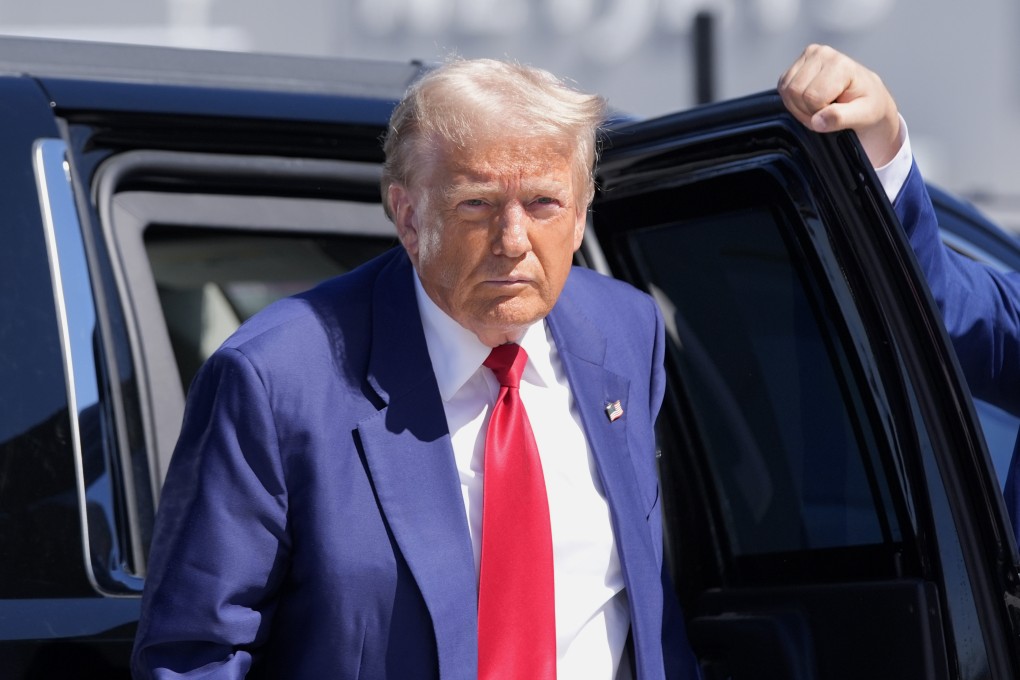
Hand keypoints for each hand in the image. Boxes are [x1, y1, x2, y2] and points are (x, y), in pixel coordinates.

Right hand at [778, 44, 900, 167]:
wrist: (865, 94)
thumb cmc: (867, 104)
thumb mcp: (863, 115)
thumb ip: (840, 118)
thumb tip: (817, 121)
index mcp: (840, 64)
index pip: (812, 97)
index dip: (819, 113)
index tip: (835, 114)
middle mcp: (822, 53)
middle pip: (795, 92)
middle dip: (807, 111)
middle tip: (825, 112)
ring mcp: (808, 55)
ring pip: (786, 90)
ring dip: (799, 107)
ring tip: (819, 106)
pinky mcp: (797, 63)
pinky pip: (782, 87)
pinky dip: (793, 100)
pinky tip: (810, 100)